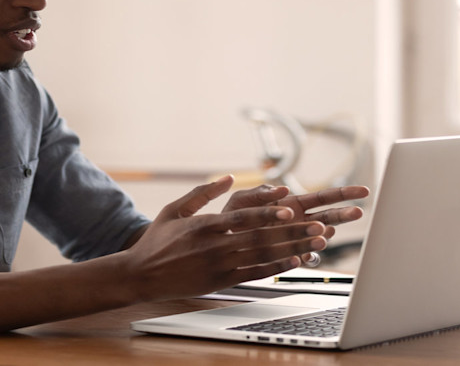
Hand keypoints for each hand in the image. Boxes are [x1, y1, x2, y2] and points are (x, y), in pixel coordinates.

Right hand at [118, 175, 330, 301]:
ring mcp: (220, 266)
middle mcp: (215, 247)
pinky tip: (296, 262)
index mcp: (204, 226)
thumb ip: (203, 192)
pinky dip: (278, 268)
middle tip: (318, 226)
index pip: (242, 218)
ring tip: (317, 243)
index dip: (268, 213)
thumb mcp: (174, 209)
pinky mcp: (222, 282)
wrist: (141, 275)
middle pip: (260, 239)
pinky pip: (256, 275)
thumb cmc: (157, 240)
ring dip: (293, 249)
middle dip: (292, 233)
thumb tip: (228, 177)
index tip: (289, 207)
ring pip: (263, 257)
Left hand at [221, 182, 369, 263]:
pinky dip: (305, 255)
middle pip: (329, 217)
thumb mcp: (243, 199)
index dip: (344, 194)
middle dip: (345, 214)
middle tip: (360, 212)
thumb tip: (283, 190)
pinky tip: (303, 253)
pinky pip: (302, 257)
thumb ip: (261, 194)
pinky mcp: (287, 257)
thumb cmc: (232, 216)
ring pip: (318, 239)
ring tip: (323, 236)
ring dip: (322, 237)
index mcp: (293, 205)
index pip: (324, 198)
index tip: (363, 192)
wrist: (219, 241)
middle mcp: (299, 222)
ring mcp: (295, 240)